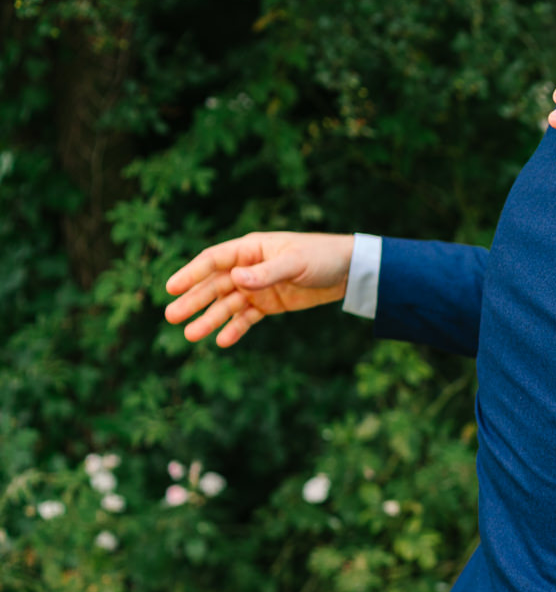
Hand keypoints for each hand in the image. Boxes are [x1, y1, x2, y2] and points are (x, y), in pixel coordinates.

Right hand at [164, 232, 354, 346]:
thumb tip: (236, 278)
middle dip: (193, 300)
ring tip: (191, 335)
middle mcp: (248, 268)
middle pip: (214, 285)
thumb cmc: (321, 257)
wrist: (349, 271)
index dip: (191, 274)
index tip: (170, 288)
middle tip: (171, 316)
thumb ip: (267, 272)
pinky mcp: (270, 304)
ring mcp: (257, 287)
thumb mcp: (295, 263)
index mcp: (251, 250)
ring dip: (209, 319)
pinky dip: (235, 329)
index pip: (213, 260)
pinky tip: (221, 341)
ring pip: (227, 305)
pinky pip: (247, 318)